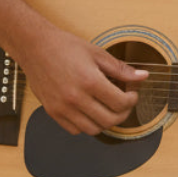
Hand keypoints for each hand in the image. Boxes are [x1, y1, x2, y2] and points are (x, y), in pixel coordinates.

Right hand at [19, 24, 148, 136]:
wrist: (34, 46)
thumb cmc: (64, 47)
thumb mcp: (97, 53)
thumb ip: (120, 68)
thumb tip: (142, 76)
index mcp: (89, 81)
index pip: (121, 103)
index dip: (132, 100)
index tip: (132, 94)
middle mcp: (75, 98)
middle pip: (110, 120)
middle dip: (123, 113)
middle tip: (123, 102)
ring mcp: (62, 107)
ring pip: (93, 129)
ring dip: (105, 122)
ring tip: (107, 108)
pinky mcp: (52, 112)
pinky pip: (75, 130)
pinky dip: (86, 125)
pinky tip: (90, 111)